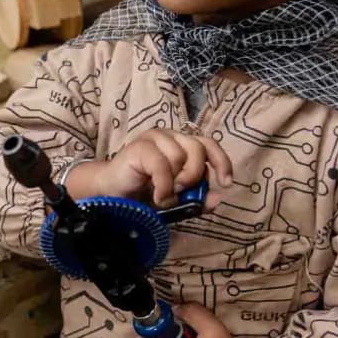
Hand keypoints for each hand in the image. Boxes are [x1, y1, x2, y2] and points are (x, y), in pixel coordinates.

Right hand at [65, 128, 232, 207]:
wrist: (111, 196)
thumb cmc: (143, 195)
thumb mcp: (176, 201)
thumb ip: (197, 200)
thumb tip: (218, 198)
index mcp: (181, 144)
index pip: (209, 144)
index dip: (221, 161)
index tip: (226, 183)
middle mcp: (170, 136)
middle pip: (198, 149)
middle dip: (194, 176)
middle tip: (180, 192)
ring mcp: (154, 138)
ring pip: (181, 157)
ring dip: (176, 184)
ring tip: (163, 195)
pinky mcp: (140, 146)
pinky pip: (163, 165)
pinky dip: (164, 186)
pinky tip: (157, 196)